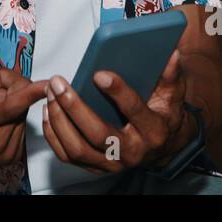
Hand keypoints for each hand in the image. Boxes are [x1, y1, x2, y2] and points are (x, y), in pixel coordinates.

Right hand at [0, 68, 47, 184]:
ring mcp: (6, 150)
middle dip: (5, 85)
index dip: (31, 92)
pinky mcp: (11, 154)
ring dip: (6, 98)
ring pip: (22, 111)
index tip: (48, 82)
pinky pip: (20, 123)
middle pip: (19, 102)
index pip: (11, 107)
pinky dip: (10, 112)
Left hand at [43, 45, 190, 174]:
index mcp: (153, 130)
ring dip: (59, 120)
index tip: (98, 73)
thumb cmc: (163, 115)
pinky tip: (48, 111)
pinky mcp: (96, 167)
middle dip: (74, 107)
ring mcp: (112, 163)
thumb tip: (172, 53)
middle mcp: (132, 151)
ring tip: (51, 93)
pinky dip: (53, 135)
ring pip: (79, 148)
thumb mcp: (173, 94)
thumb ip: (171, 75)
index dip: (118, 92)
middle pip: (98, 133)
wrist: (161, 147)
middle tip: (59, 83)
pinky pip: (68, 156)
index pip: (135, 111)